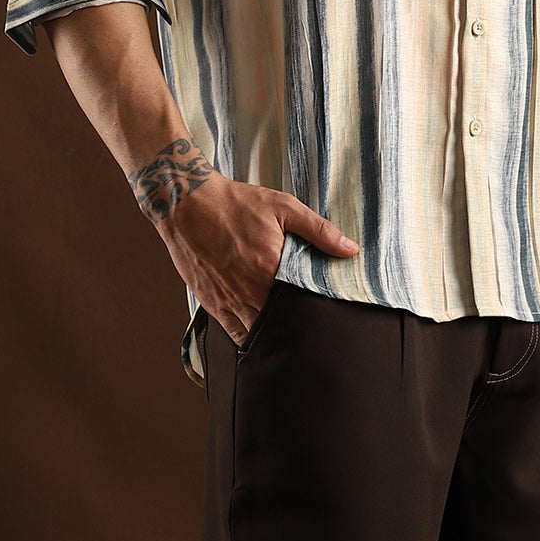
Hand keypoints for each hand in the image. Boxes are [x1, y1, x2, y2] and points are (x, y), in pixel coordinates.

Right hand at [154, 171, 358, 345]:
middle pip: (279, 324)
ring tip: (290, 332)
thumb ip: (319, 230)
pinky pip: (234, 333)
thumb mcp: (283, 207)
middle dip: (296, 327)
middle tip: (312, 328)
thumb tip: (350, 249)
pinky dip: (250, 337)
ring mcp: (227, 301)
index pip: (300, 306)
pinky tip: (263, 333)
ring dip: (273, 333)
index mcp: (268, 270)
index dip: (314, 313)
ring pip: (258, 333)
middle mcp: (247, 292)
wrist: (189, 204)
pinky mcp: (211, 304)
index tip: (327, 315)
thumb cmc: (237, 204)